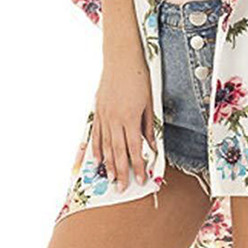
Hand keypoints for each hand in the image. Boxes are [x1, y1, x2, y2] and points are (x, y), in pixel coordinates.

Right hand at [92, 52, 156, 191]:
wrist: (121, 59)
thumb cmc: (139, 78)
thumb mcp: (149, 102)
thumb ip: (148, 126)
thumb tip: (152, 146)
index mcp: (130, 118)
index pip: (134, 148)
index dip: (137, 166)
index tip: (140, 179)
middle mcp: (115, 119)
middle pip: (117, 151)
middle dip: (121, 171)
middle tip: (123, 188)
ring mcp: (104, 115)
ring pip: (104, 145)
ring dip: (108, 164)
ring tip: (110, 179)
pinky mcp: (97, 110)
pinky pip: (95, 133)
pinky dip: (96, 148)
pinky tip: (97, 159)